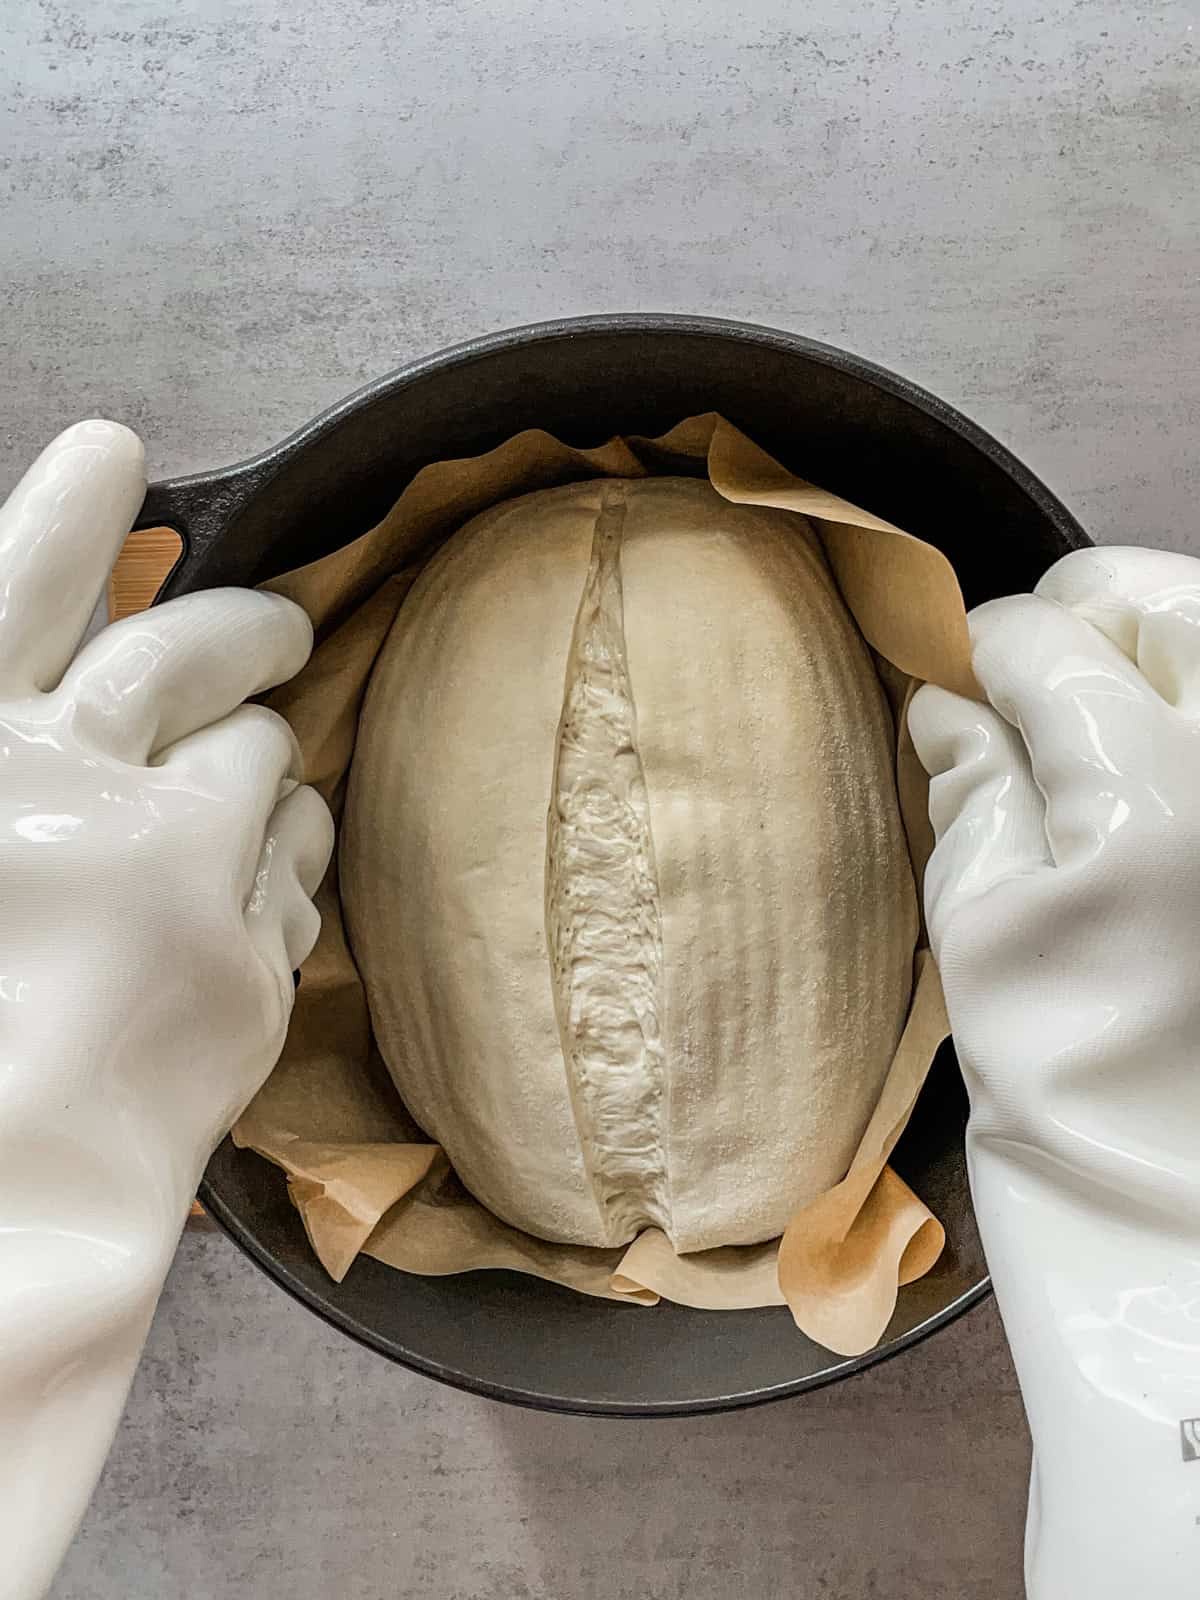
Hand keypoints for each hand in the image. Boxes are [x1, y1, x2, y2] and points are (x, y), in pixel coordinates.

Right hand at [0, 421, 331, 1599]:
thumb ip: (8, 760)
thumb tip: (47, 705)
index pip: (11, 584)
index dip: (62, 504)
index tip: (117, 446)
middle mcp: (65, 790)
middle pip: (188, 648)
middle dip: (245, 622)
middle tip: (279, 622)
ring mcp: (173, 873)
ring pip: (268, 752)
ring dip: (272, 749)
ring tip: (268, 771)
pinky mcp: (250, 960)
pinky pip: (306, 857)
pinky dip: (294, 847)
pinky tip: (272, 869)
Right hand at [910, 546, 1199, 1599]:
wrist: (1199, 1217)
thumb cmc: (1076, 1092)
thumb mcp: (984, 939)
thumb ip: (969, 793)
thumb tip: (943, 704)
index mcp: (1145, 790)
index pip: (1050, 642)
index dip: (981, 645)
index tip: (952, 674)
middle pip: (1169, 599)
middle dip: (1089, 620)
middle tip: (1036, 685)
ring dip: (1159, 654)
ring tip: (1106, 722)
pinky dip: (1191, 716)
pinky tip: (1160, 775)